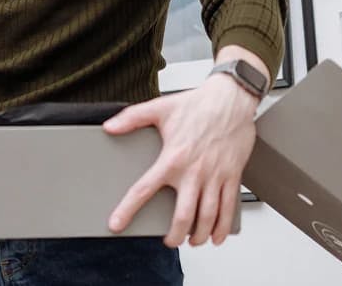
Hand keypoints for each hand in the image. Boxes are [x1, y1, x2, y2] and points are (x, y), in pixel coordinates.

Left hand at [104, 74, 258, 247]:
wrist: (231, 99)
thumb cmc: (197, 104)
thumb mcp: (158, 108)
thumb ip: (131, 119)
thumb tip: (109, 127)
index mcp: (171, 158)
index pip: (144, 190)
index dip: (128, 210)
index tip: (117, 224)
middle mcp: (193, 172)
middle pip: (182, 215)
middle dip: (174, 235)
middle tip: (169, 241)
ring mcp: (215, 176)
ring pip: (207, 216)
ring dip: (199, 235)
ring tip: (192, 241)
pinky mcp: (232, 175)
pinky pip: (229, 207)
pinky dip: (223, 226)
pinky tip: (217, 235)